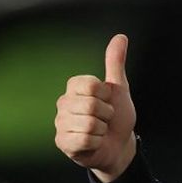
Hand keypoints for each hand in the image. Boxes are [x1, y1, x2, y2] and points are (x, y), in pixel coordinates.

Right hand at [54, 33, 137, 182]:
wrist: (119, 146)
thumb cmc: (116, 117)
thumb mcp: (118, 89)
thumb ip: (116, 63)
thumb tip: (121, 36)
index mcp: (74, 87)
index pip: (92, 85)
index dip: (106, 96)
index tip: (107, 101)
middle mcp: (63, 103)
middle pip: (90, 105)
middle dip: (106, 115)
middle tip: (105, 119)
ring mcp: (60, 123)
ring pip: (88, 124)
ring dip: (102, 130)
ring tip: (99, 130)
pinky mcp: (62, 142)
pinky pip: (84, 140)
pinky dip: (96, 142)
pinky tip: (93, 142)